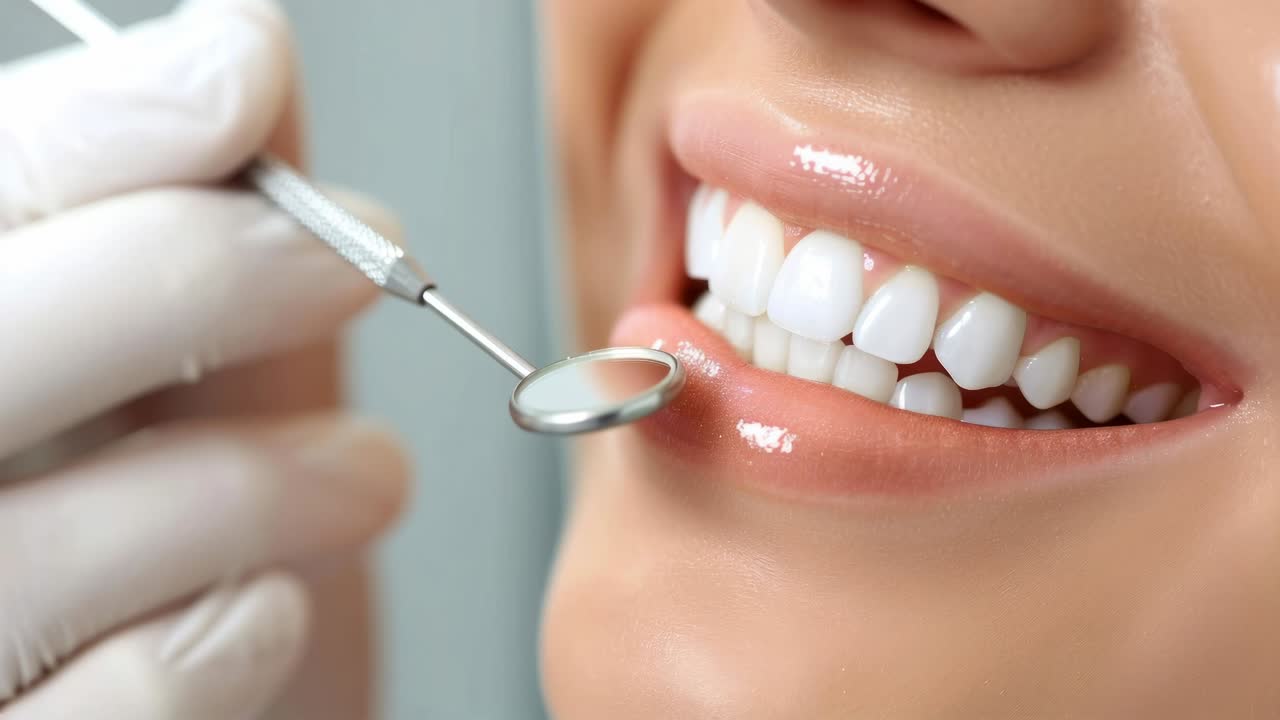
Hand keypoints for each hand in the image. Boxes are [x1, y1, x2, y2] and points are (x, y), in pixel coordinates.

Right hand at [0, 1, 408, 716]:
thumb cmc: (142, 562)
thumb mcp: (161, 386)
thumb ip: (174, 235)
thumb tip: (238, 51)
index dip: (88, 127)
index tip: (242, 66)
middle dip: (182, 273)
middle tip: (363, 253)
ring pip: (38, 547)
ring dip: (258, 483)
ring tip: (372, 469)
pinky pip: (114, 711)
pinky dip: (218, 642)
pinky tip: (268, 609)